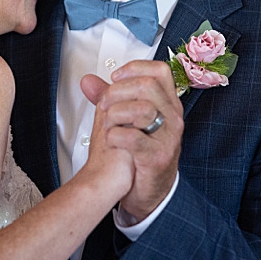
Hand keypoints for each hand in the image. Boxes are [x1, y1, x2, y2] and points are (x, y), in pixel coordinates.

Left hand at [81, 60, 182, 222]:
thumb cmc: (138, 152)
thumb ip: (109, 98)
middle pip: (147, 85)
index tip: (114, 78)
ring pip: (142, 109)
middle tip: (104, 104)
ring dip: (115, 113)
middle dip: (117, 91)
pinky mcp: (158, 158)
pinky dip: (115, 136)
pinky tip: (111, 140)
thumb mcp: (126, 120)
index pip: (159, 71)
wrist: (149, 191)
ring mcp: (168, 138)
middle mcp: (173, 118)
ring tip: (107, 123)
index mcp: (168, 104)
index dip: (134, 68)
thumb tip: (87, 81)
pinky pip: (133, 138)